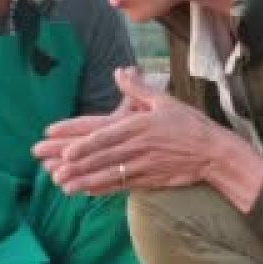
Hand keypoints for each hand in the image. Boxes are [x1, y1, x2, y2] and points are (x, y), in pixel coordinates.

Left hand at [34, 67, 258, 198]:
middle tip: (48, 167)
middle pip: (98, 155)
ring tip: (61, 185)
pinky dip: (101, 188)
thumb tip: (120, 71)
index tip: (58, 142)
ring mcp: (141, 165)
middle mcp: (136, 146)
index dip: (78, 138)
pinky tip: (85, 191)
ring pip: (106, 173)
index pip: (101, 132)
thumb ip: (138, 88)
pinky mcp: (148, 179)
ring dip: (82, 179)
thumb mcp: (165, 101)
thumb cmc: (190, 125)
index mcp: (137, 125)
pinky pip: (120, 185)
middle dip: (71, 162)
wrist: (214, 153)